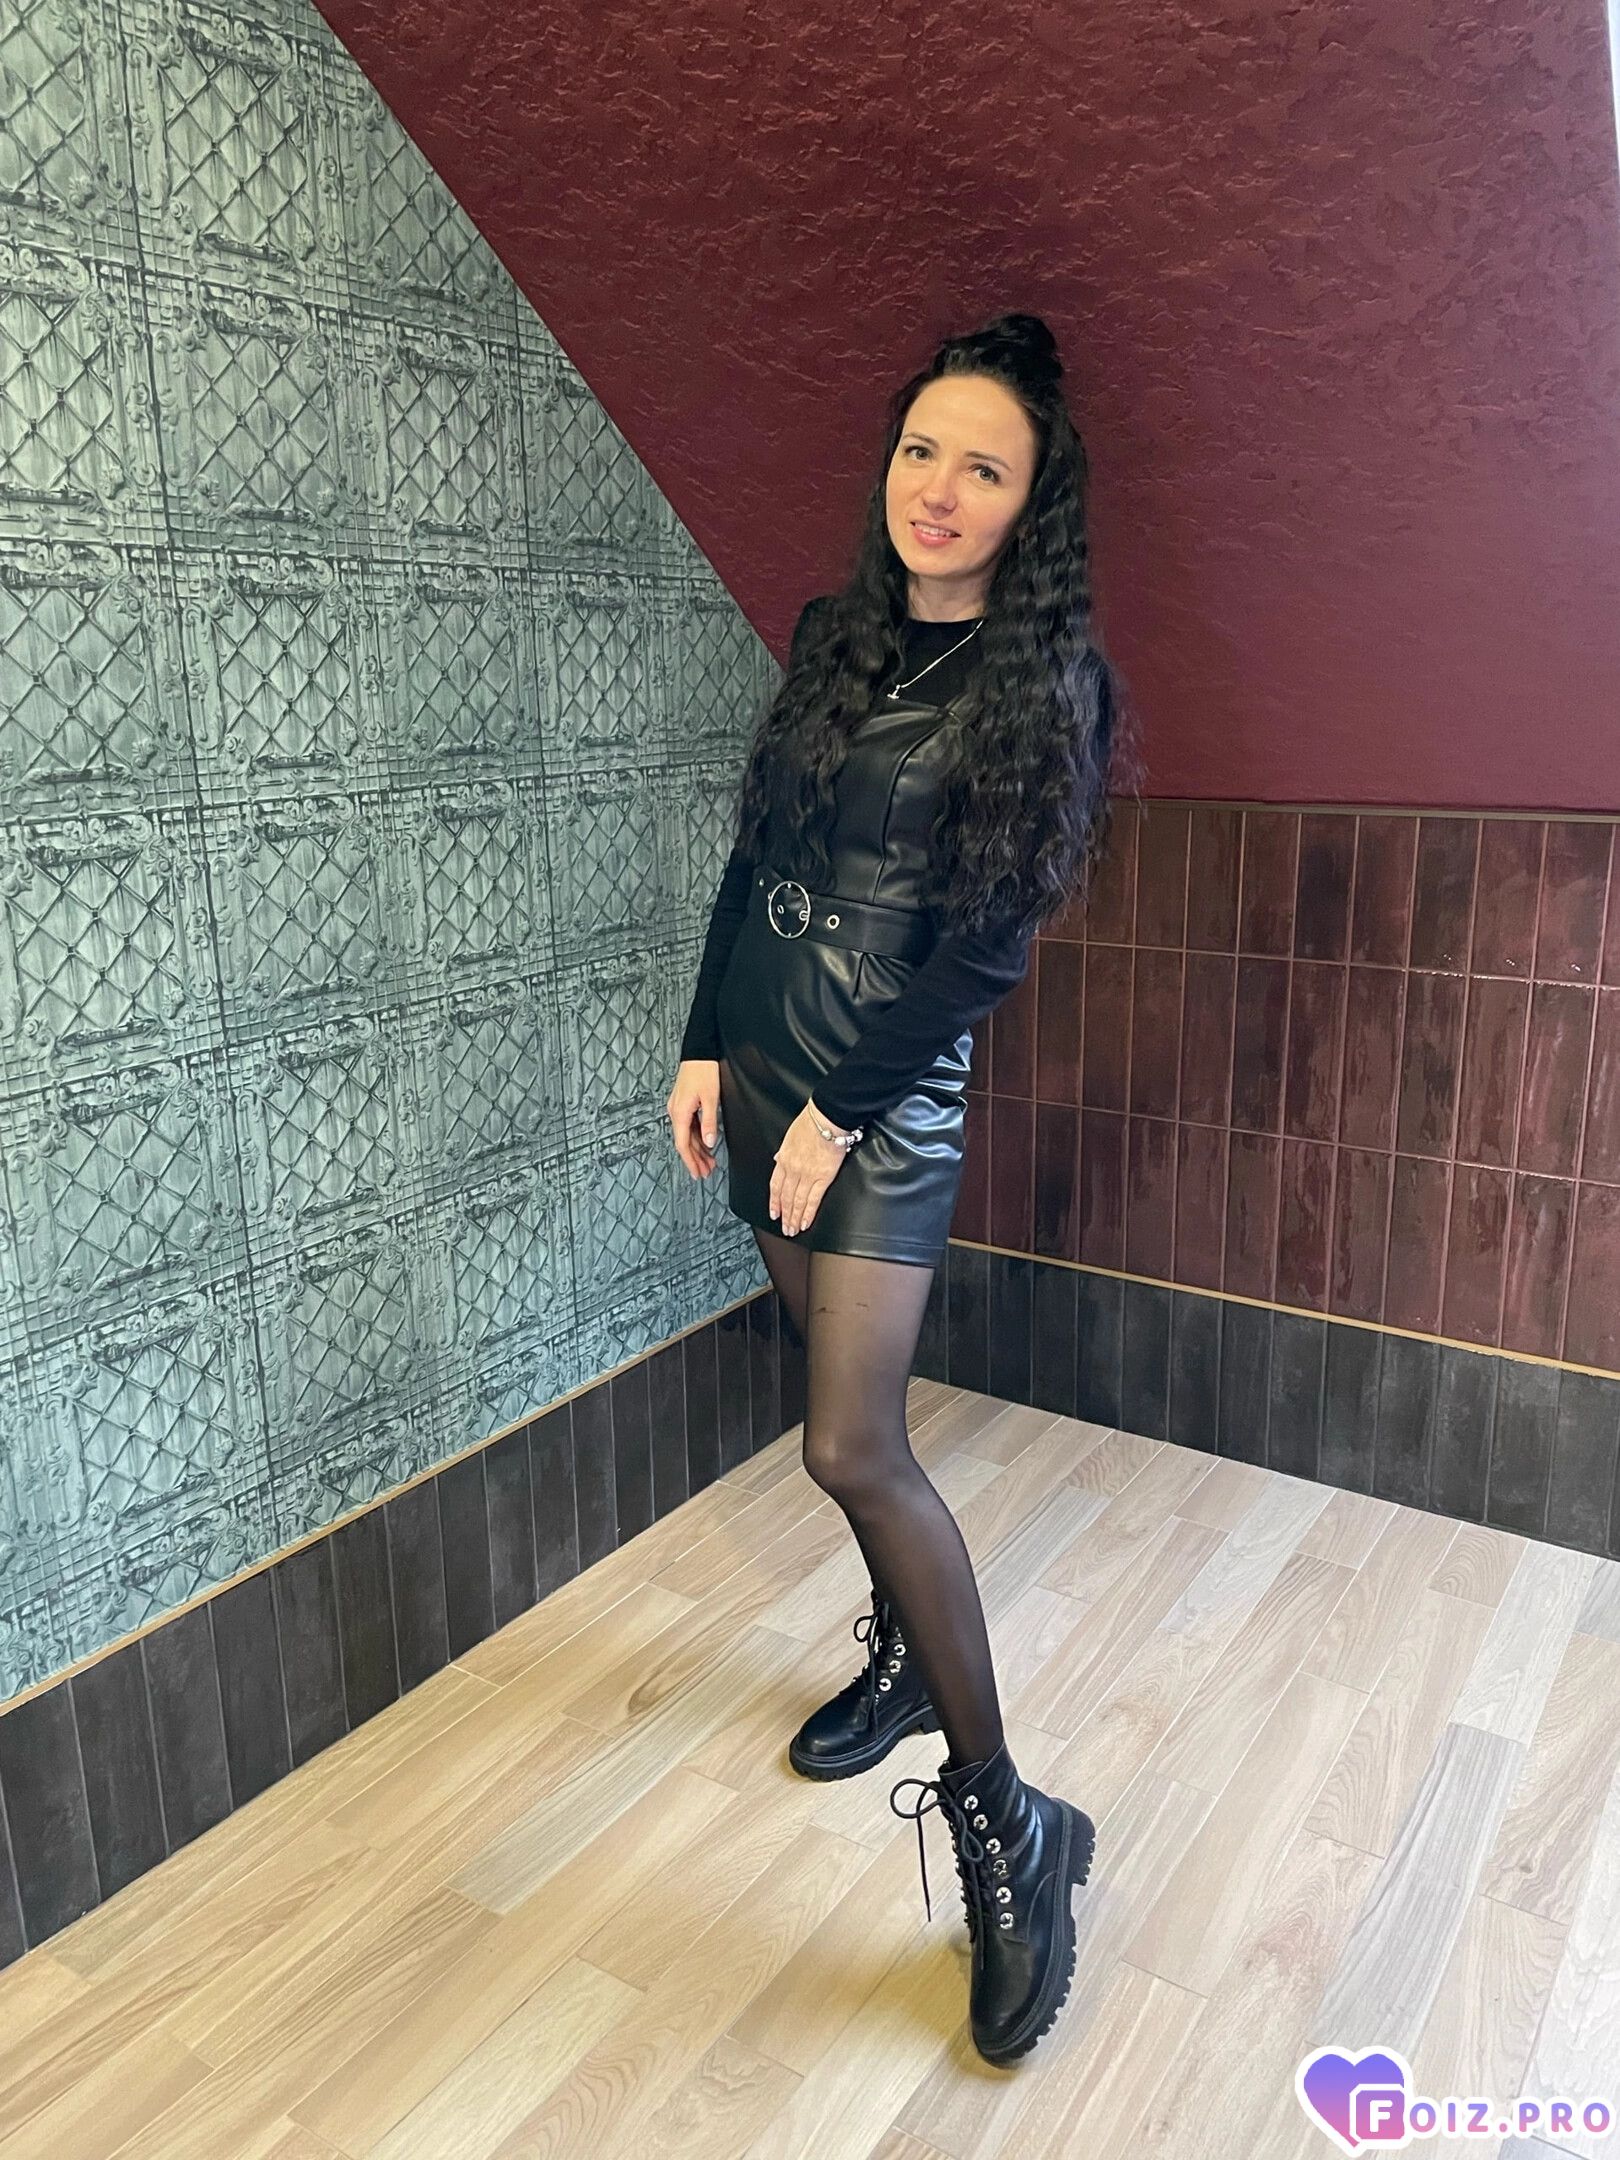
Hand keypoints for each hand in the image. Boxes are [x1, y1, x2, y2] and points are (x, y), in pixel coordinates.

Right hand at [667, 1059, 720, 1177]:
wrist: (699, 1052)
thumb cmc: (704, 1071)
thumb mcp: (711, 1099)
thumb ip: (709, 1122)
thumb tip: (709, 1142)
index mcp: (679, 1113)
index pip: (682, 1145)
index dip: (690, 1161)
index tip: (697, 1173)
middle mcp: (675, 1112)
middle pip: (684, 1142)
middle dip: (695, 1159)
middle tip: (706, 1172)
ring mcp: (678, 1108)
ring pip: (686, 1135)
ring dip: (697, 1149)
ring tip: (709, 1161)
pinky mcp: (683, 1103)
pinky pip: (688, 1126)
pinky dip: (697, 1137)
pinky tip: (705, 1143)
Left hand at [769, 1101, 853, 1236]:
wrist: (827, 1119)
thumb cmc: (812, 1122)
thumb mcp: (790, 1135)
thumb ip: (784, 1150)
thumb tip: (778, 1159)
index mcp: (784, 1159)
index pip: (775, 1185)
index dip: (774, 1202)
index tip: (774, 1213)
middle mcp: (792, 1169)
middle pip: (785, 1197)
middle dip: (784, 1215)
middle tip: (785, 1228)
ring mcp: (807, 1175)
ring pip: (797, 1202)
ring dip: (794, 1218)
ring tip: (794, 1230)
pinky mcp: (823, 1177)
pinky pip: (813, 1200)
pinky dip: (808, 1213)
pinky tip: (805, 1223)